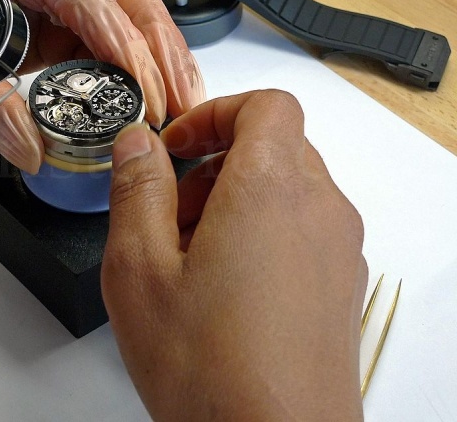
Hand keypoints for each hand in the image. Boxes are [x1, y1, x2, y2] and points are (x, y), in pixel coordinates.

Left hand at [0, 0, 205, 173]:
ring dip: (162, 60)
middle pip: (132, 0)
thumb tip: (34, 151)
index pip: (95, 1)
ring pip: (133, 14)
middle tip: (184, 107)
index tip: (150, 100)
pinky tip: (153, 95)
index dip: (129, 53)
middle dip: (164, 56)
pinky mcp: (66, 13)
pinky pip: (113, 33)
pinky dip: (137, 65)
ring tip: (183, 106)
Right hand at [103, 90, 366, 420]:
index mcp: (271, 189)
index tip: (176, 146)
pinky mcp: (339, 287)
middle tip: (169, 213)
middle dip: (213, 166)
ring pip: (285, 191)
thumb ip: (136, 189)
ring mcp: (337, 251)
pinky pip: (300, 232)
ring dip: (234, 203)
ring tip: (189, 261)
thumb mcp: (139, 268)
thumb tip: (137, 144)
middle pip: (273, 148)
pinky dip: (260, 235)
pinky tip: (220, 292)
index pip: (265, 106)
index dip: (215, 113)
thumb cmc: (212, 369)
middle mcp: (319, 211)